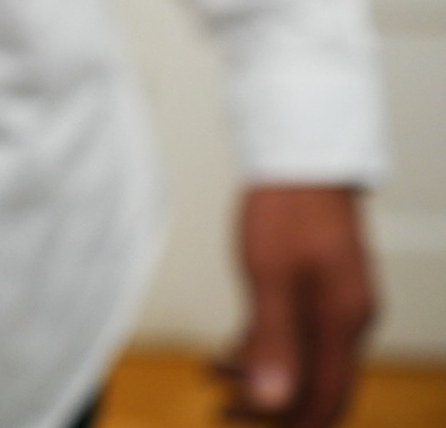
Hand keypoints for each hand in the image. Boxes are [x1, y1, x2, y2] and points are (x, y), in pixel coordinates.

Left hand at [218, 185, 375, 426]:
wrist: (302, 157)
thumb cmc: (287, 206)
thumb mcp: (269, 274)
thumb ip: (271, 339)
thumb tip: (269, 401)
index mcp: (342, 324)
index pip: (325, 403)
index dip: (281, 422)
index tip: (230, 416)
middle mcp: (347, 320)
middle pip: (315, 387)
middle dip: (268, 403)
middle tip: (218, 403)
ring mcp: (335, 303)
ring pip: (303, 360)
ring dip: (260, 373)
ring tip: (211, 372)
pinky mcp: (320, 287)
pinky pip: (297, 334)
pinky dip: (265, 345)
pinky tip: (229, 346)